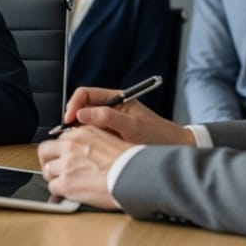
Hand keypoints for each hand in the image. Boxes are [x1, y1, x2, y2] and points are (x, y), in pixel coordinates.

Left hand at [37, 125, 132, 208]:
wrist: (135, 176)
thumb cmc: (130, 162)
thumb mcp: (110, 141)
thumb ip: (92, 143)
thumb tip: (86, 152)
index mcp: (83, 133)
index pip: (61, 139)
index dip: (61, 150)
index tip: (64, 157)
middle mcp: (71, 146)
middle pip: (45, 151)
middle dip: (48, 160)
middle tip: (54, 169)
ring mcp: (66, 165)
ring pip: (47, 170)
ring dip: (55, 177)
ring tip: (67, 183)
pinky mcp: (66, 183)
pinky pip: (53, 187)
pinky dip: (59, 191)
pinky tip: (70, 193)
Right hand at [63, 86, 192, 145]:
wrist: (176, 150)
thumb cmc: (160, 136)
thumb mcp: (133, 127)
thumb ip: (107, 118)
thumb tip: (81, 114)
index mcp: (117, 98)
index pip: (86, 94)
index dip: (74, 104)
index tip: (69, 119)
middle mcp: (112, 108)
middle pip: (83, 108)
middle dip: (73, 120)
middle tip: (69, 135)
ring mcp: (111, 123)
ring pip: (86, 124)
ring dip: (80, 132)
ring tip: (78, 144)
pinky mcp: (112, 137)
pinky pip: (93, 136)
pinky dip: (88, 142)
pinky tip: (89, 151)